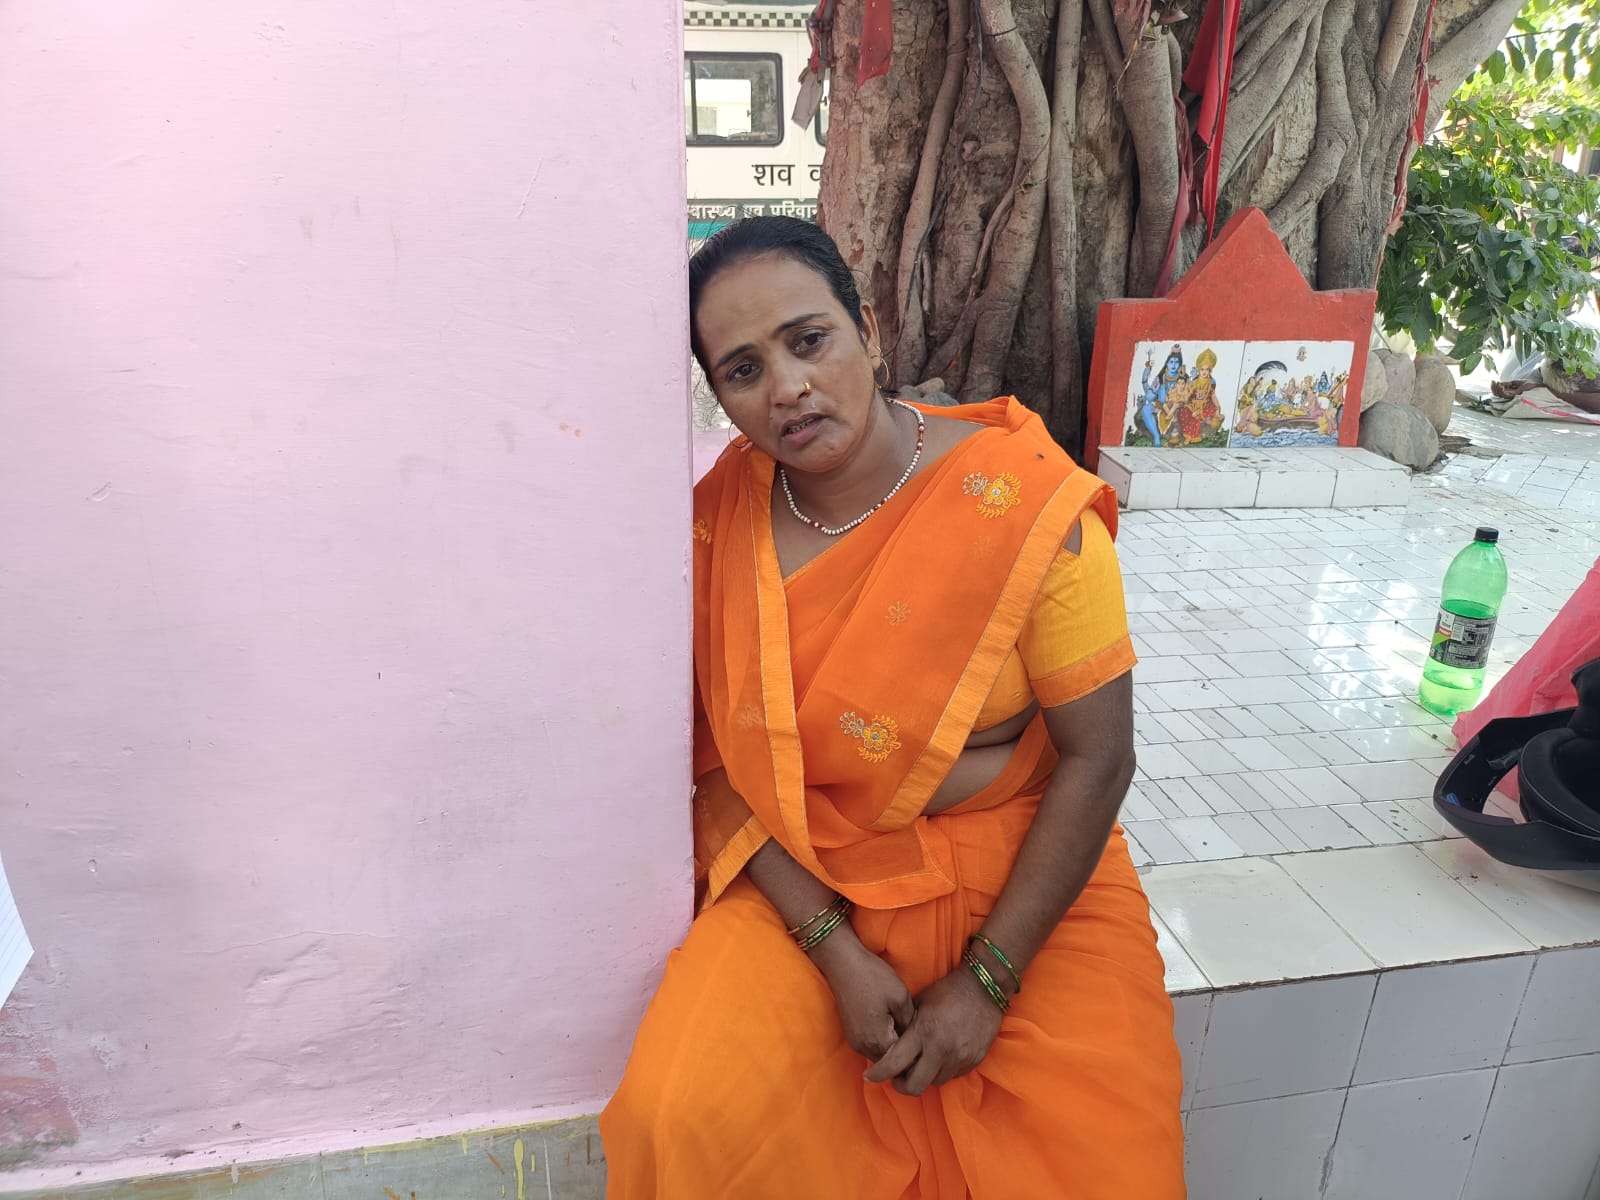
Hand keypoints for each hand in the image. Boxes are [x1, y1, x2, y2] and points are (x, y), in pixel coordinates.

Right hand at [809, 934, 915, 1061]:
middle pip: (890, 1062)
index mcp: (877, 1041)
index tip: (929, 1047)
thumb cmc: (873, 977)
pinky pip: (871, 1045)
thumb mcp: (900, 997)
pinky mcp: (851, 1033)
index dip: (916, 1056)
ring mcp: (855, 1041)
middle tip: (921, 1040)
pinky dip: (883, 1040)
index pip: (902, 1063)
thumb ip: (909, 1023)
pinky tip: (893, 1025)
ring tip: (908, 1031)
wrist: (843, 963)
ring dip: (893, 1047)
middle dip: (905, 1055)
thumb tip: (915, 1038)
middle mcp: (863, 1047)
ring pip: (880, 1054)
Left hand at [863, 967, 1002, 1095]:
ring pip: (934, 1083)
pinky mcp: (974, 1061)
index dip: (878, 1074)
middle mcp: (941, 1050)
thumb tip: (890, 1045)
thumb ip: (906, 1027)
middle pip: (914, 1086)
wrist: (984, 987)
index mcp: (923, 1032)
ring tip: (919, 1065)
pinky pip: (952, 1076)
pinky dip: (942, 1071)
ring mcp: (960, 1058)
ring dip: (923, 1077)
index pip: (894, 1064)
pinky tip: (939, 1059)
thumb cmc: (947, 991)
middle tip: (896, 1077)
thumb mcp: (919, 1004)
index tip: (869, 1076)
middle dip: (901, 1085)